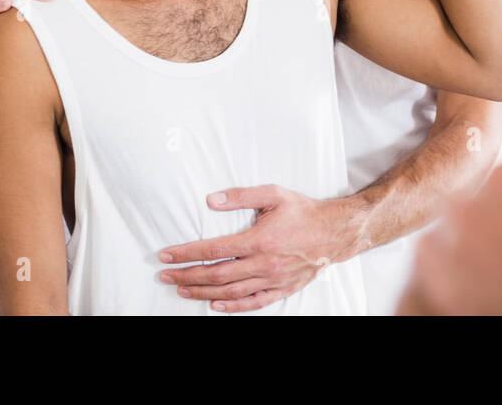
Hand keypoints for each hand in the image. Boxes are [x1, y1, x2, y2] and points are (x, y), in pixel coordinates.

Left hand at [156, 184, 362, 312]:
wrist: (336, 231)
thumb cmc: (304, 211)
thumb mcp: (274, 194)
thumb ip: (242, 196)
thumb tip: (212, 200)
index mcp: (259, 240)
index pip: (213, 250)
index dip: (186, 254)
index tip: (166, 256)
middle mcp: (264, 263)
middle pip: (216, 275)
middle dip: (186, 276)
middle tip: (165, 276)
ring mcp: (273, 280)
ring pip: (230, 292)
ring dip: (202, 293)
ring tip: (182, 290)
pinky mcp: (282, 289)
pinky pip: (253, 303)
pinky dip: (232, 308)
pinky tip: (215, 306)